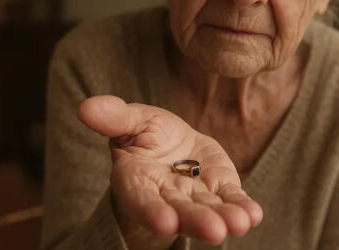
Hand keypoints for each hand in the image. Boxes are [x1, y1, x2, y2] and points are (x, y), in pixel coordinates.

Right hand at [77, 95, 263, 246]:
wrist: (173, 144)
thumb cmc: (145, 134)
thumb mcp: (130, 121)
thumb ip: (114, 118)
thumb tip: (85, 108)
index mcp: (136, 180)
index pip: (141, 200)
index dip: (151, 211)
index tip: (164, 222)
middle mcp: (165, 196)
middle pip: (179, 212)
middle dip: (196, 221)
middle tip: (214, 231)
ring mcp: (194, 196)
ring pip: (207, 210)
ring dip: (223, 218)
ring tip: (239, 223)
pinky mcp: (220, 188)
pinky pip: (230, 200)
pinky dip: (242, 208)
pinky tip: (253, 214)